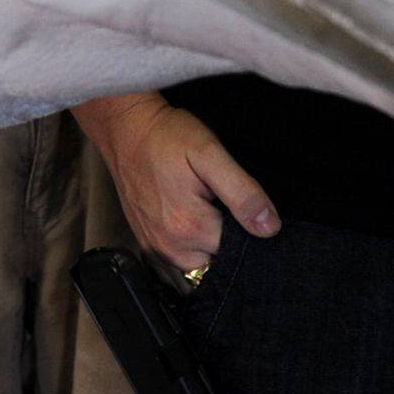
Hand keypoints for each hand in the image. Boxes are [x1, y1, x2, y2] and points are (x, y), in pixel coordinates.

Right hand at [74, 93, 276, 270]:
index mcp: (190, 227)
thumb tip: (269, 227)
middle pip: (218, 260)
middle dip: (226, 239)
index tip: (238, 205)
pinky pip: (177, 259)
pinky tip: (187, 216)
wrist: (125, 128)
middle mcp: (169, 246)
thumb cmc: (167, 137)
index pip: (238, 250)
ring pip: (199, 264)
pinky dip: (188, 246)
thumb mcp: (210, 154)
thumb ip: (242, 192)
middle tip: (218, 202)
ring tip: (203, 208)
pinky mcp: (145, 242)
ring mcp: (154, 246)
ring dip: (207, 244)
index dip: (247, 229)